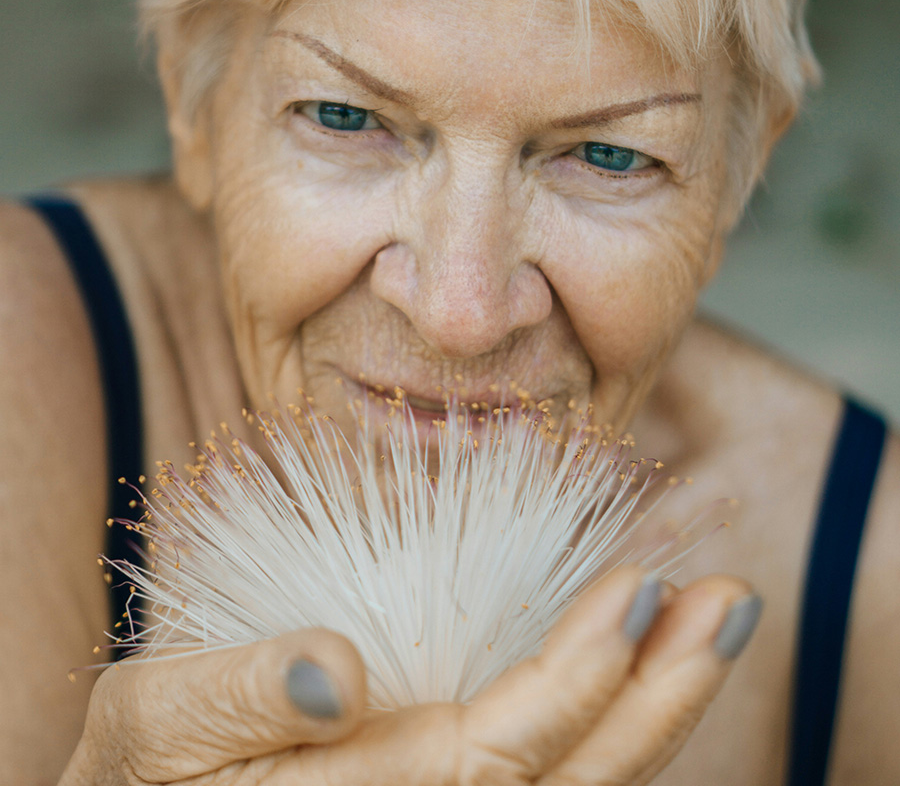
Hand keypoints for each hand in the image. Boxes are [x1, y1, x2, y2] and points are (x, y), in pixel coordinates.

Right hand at [58, 567, 759, 784]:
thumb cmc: (141, 771)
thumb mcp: (149, 725)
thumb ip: (230, 695)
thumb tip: (334, 670)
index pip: (495, 756)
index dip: (574, 681)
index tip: (641, 592)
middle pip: (572, 783)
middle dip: (659, 695)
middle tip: (729, 601)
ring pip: (581, 785)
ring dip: (658, 702)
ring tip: (714, 617)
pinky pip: (555, 775)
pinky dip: (618, 720)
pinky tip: (651, 661)